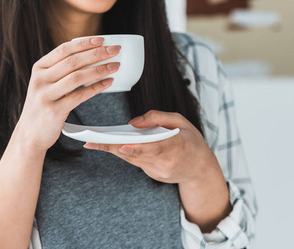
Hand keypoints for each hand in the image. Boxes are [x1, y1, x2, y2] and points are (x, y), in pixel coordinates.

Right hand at [12, 37, 121, 152]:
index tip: (101, 39)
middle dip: (97, 53)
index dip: (83, 43)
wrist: (29, 134)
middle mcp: (40, 80)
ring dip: (99, 69)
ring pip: (77, 77)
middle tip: (115, 50)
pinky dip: (96, 88)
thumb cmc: (43, 106)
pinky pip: (79, 96)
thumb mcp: (45, 84)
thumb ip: (60, 70)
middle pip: (73, 61)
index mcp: (39, 68)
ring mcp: (46, 95)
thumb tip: (90, 56)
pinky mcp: (54, 111)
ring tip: (115, 66)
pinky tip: (108, 83)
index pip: (63, 49)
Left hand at [83, 110, 220, 184]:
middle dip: (114, 147)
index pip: (154, 148)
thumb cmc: (190, 140)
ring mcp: (160, 172)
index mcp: (178, 146)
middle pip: (136, 155)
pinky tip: (112, 145)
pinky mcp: (155, 176)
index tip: (120, 145)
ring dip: (114, 150)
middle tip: (92, 142)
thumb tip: (133, 123)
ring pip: (133, 160)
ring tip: (94, 142)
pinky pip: (136, 162)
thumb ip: (158, 118)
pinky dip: (125, 153)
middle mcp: (168, 162)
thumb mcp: (181, 121)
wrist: (201, 168)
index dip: (136, 148)